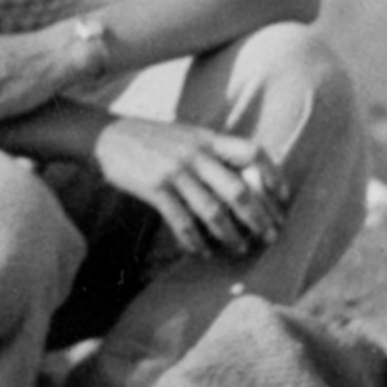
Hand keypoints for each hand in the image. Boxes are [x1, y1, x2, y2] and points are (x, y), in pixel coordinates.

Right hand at [91, 116, 289, 260]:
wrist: (104, 136)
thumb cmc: (149, 139)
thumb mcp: (185, 135)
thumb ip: (211, 152)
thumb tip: (244, 180)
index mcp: (206, 138)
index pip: (253, 151)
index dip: (273, 174)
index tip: (282, 196)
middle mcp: (194, 153)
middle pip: (239, 189)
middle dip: (259, 217)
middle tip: (270, 235)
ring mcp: (174, 171)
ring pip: (213, 211)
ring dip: (230, 235)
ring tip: (240, 248)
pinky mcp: (154, 188)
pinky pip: (182, 221)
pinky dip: (194, 240)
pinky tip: (200, 251)